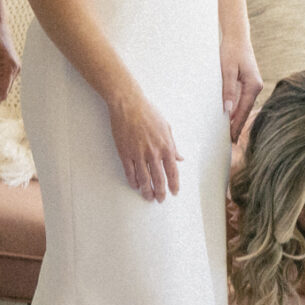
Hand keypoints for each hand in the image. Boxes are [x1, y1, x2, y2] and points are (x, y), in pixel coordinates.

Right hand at [106, 86, 182, 201]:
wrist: (128, 104)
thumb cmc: (148, 112)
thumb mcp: (166, 127)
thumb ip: (173, 145)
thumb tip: (179, 158)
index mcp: (166, 146)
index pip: (173, 171)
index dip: (174, 184)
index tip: (174, 192)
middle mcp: (153, 152)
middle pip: (158, 179)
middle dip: (160, 192)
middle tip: (160, 199)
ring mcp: (138, 153)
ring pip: (144, 178)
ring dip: (146, 190)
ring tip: (148, 197)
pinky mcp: (125, 152)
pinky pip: (129, 171)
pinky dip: (133, 181)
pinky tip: (135, 186)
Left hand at [221, 39, 263, 142]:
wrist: (236, 37)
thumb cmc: (231, 51)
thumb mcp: (226, 69)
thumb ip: (228, 90)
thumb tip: (227, 110)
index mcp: (253, 85)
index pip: (243, 111)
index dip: (236, 125)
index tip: (230, 139)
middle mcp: (255, 87)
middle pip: (245, 111)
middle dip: (237, 126)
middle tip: (229, 143)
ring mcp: (253, 85)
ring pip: (243, 107)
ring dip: (236, 119)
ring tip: (228, 134)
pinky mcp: (247, 83)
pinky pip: (242, 101)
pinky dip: (236, 110)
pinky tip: (228, 118)